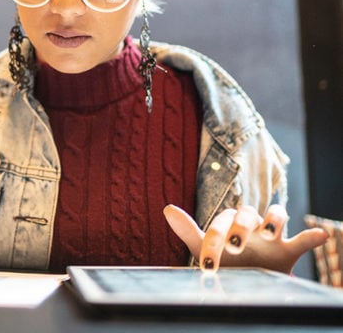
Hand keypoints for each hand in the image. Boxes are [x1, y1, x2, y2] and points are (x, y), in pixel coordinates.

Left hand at [163, 204, 327, 273]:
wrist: (243, 279)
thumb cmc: (222, 258)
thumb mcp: (204, 246)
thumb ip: (188, 229)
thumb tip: (167, 208)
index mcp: (230, 221)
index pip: (223, 220)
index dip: (214, 239)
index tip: (207, 263)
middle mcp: (250, 224)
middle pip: (249, 212)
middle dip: (242, 226)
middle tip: (235, 246)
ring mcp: (271, 236)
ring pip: (277, 214)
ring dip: (273, 220)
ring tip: (268, 232)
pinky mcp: (288, 250)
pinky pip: (303, 239)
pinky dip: (313, 236)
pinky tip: (320, 235)